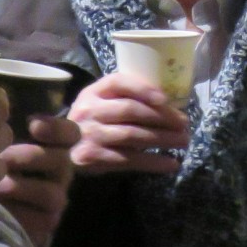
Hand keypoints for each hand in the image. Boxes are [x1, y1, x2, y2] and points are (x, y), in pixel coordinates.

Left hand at [0, 115, 79, 246]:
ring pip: (53, 193)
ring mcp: (51, 201)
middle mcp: (54, 173)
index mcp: (46, 147)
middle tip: (4, 159)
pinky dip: (19, 212)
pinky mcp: (42, 226)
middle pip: (62, 161)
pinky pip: (42, 220)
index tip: (33, 124)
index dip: (57, 128)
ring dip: (22, 188)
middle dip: (32, 158)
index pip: (69, 134)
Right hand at [67, 73, 190, 174]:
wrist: (61, 149)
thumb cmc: (91, 122)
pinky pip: (128, 160)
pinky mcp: (93, 158)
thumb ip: (124, 98)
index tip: (165, 99)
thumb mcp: (100, 103)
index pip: (118, 83)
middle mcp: (89, 111)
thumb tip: (168, 103)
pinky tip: (171, 163)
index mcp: (93, 92)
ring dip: (162, 139)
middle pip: (130, 110)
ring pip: (132, 136)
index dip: (143, 88)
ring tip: (183, 141)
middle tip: (185, 124)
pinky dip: (153, 162)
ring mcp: (90, 135)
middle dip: (162, 117)